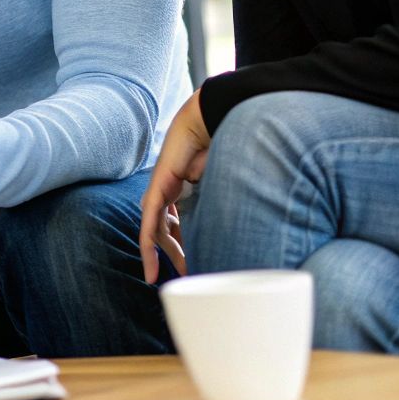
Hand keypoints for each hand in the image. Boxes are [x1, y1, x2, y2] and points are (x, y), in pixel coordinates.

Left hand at [139, 89, 210, 283]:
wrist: (209, 123)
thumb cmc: (221, 146)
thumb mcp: (222, 181)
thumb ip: (224, 199)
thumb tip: (250, 221)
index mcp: (181, 189)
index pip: (178, 223)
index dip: (185, 244)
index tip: (195, 264)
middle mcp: (167, 192)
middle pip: (166, 231)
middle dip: (177, 253)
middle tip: (189, 273)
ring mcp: (158, 193)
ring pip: (156, 233)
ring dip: (167, 256)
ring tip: (174, 277)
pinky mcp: (156, 194)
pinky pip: (148, 228)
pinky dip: (149, 250)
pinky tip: (152, 269)